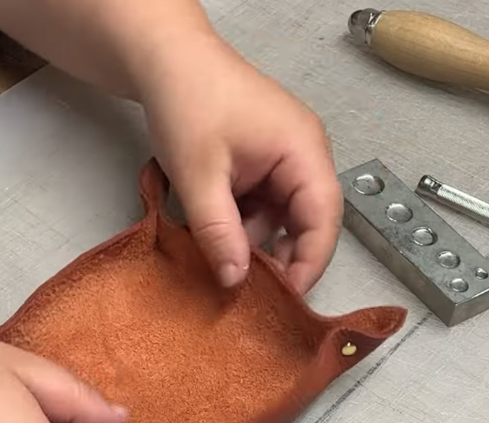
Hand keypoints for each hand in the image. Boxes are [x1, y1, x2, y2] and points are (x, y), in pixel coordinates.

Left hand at [138, 35, 342, 294]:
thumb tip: (236, 280)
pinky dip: (238, 220)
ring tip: (213, 248)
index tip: (286, 296)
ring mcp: (282, 157)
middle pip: (304, 221)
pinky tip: (210, 226)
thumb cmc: (188, 99)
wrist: (163, 60)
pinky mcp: (261, 161)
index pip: (324, 219)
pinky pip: (260, 203)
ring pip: (278, 216)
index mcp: (303, 150)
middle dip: (275, 253)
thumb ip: (220, 232)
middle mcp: (303, 154)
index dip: (310, 262)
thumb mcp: (200, 177)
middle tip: (243, 283)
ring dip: (249, 237)